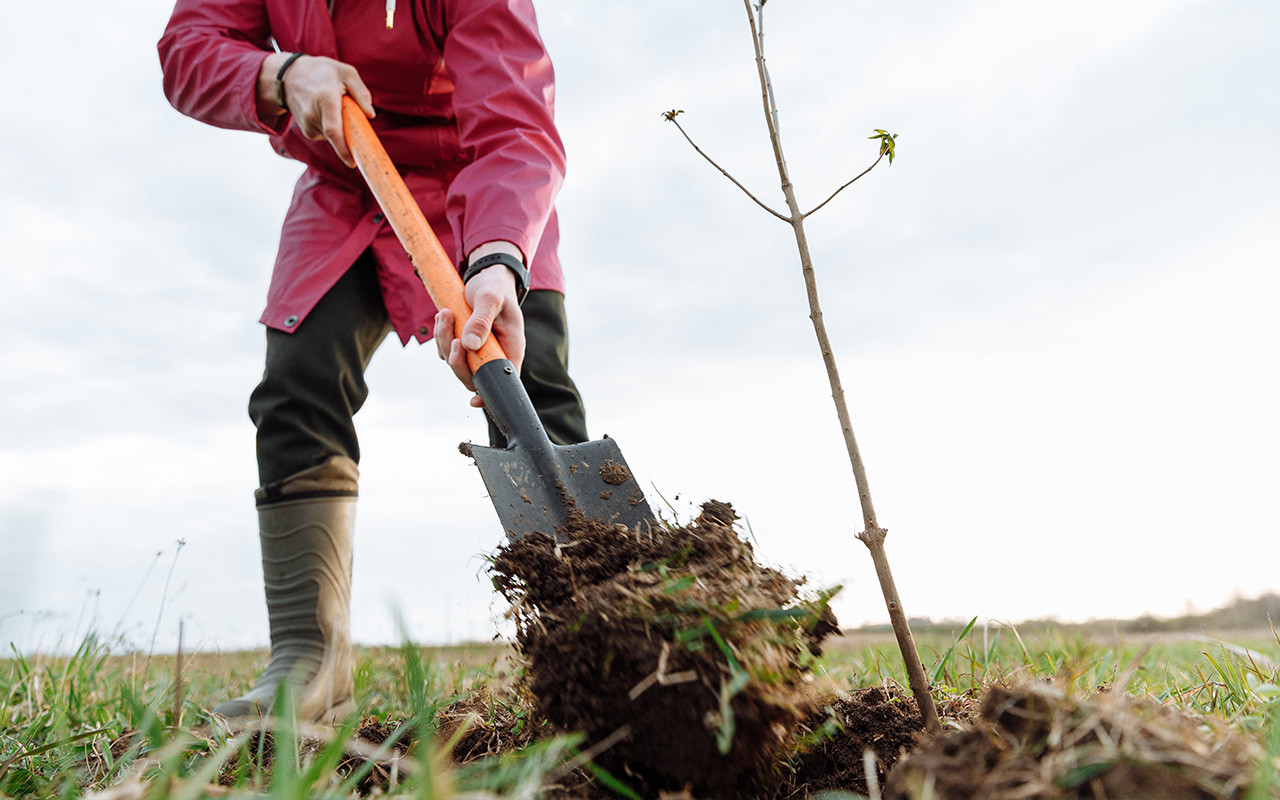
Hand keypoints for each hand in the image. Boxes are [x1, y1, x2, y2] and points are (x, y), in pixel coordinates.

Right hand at [257, 52, 374, 167]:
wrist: (288, 76)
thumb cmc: (322, 72)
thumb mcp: (345, 72)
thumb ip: (361, 92)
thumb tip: (371, 115)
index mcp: (325, 100)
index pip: (333, 130)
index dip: (342, 149)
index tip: (352, 163)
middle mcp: (313, 115)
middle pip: (337, 136)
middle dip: (350, 135)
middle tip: (353, 121)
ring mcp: (307, 125)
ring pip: (334, 136)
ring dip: (341, 127)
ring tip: (334, 106)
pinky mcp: (307, 131)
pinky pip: (327, 135)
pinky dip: (333, 128)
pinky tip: (326, 112)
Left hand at [434, 264, 524, 407]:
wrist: (487, 277)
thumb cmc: (494, 288)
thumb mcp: (491, 298)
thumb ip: (482, 320)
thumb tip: (469, 345)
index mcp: (510, 348)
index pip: (504, 380)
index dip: (490, 394)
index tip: (475, 400)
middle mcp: (495, 354)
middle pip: (473, 376)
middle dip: (456, 359)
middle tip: (451, 333)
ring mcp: (478, 351)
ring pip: (456, 362)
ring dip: (445, 340)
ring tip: (445, 313)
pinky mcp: (464, 345)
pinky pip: (447, 351)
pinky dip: (441, 336)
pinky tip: (445, 316)